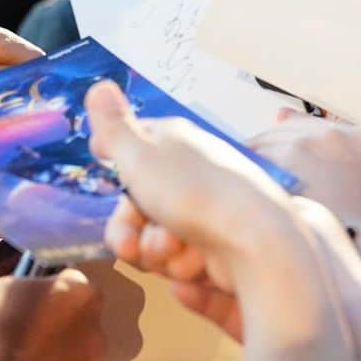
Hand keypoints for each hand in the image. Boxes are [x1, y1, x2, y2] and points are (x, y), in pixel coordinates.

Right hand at [87, 81, 360, 360]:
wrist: (262, 246)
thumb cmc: (196, 194)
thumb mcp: (141, 154)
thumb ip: (113, 126)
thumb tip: (99, 86)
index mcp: (175, 143)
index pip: (133, 153)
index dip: (117, 175)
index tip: (112, 187)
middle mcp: (193, 175)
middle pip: (140, 208)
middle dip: (131, 232)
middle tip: (133, 247)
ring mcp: (210, 215)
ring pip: (159, 242)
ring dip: (160, 254)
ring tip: (179, 253)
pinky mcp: (224, 253)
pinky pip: (186, 267)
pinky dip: (187, 273)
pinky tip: (197, 272)